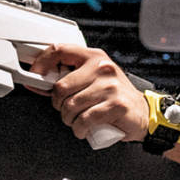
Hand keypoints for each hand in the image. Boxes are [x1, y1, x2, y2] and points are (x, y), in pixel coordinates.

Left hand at [28, 44, 149, 142]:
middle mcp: (102, 68)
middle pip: (61, 86)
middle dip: (58, 104)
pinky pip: (85, 119)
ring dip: (68, 119)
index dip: (42, 63)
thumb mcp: (95, 79)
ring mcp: (110, 87)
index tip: (36, 75)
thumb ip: (72, 76)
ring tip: (76, 121)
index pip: (60, 50)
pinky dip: (79, 128)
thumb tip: (39, 82)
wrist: (143, 113)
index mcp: (94, 57)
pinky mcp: (116, 105)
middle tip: (65, 110)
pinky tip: (82, 129)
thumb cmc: (116, 97)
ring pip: (71, 105)